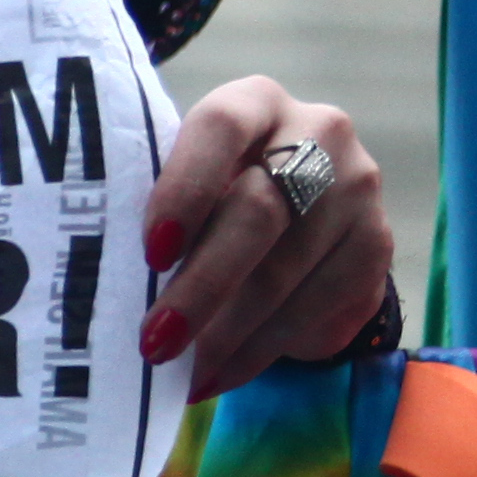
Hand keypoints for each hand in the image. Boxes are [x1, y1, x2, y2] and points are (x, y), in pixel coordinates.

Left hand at [143, 74, 389, 393]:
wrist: (304, 210)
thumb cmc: (215, 189)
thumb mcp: (187, 176)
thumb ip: (160, 199)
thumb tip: (100, 269)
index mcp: (253, 101)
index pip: (220, 128)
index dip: (185, 189)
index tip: (152, 253)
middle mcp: (317, 132)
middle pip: (259, 211)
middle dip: (202, 286)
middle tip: (156, 341)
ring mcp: (356, 188)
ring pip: (287, 271)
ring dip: (228, 334)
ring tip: (181, 372)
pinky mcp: (376, 246)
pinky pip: (316, 307)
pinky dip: (261, 349)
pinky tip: (221, 374)